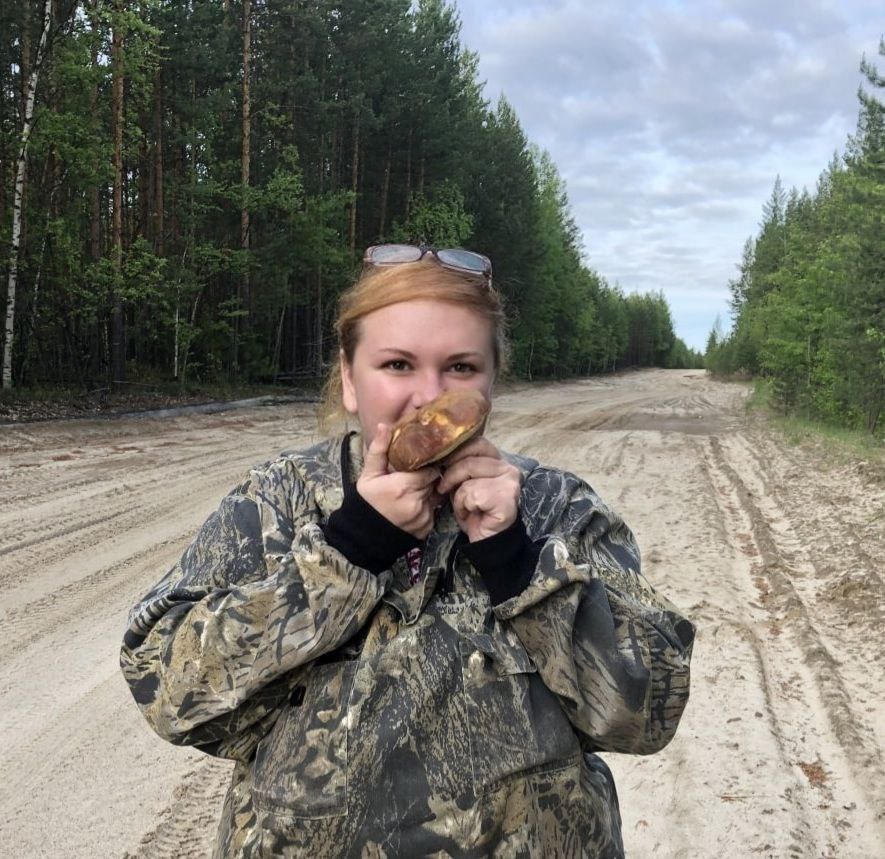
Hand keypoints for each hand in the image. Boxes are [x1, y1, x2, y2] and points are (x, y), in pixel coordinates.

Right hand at [357, 423, 443, 539]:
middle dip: (429, 477)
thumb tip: (384, 425)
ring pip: (437, 496)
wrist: (365, 537)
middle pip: (434, 481)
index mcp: (403, 486)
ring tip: (417, 488)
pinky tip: (416, 504)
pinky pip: (435, 511)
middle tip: (419, 473)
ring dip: (430, 491)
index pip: (430, 469)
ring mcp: (424, 516)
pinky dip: (428, 506)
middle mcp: (417, 502)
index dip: (428, 464)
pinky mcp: (428, 528)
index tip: (424, 461)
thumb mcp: (368, 475)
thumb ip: (378, 450)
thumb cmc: (367, 502)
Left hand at [436, 436, 521, 541]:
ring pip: (468, 480)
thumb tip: (440, 451)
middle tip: (443, 488)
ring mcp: (510, 482)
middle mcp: (509, 468)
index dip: (456, 452)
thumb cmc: (473, 510)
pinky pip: (472, 495)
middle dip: (451, 474)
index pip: (477, 443)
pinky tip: (471, 514)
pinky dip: (464, 507)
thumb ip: (459, 465)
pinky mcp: (506, 498)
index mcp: (499, 461)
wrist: (485, 540)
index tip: (441, 464)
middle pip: (469, 460)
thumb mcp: (463, 482)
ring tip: (465, 507)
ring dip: (458, 497)